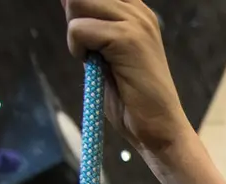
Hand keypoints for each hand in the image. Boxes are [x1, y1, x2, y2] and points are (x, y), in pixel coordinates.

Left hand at [65, 0, 189, 161]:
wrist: (159, 128)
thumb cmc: (131, 98)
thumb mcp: (106, 51)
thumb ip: (91, 24)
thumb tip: (66, 1)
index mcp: (135, 8)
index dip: (79, 6)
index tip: (85, 33)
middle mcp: (137, 9)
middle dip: (74, 17)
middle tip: (90, 48)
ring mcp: (135, 21)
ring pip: (76, 3)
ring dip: (76, 33)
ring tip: (96, 58)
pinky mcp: (127, 38)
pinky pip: (79, 30)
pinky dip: (78, 50)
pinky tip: (96, 67)